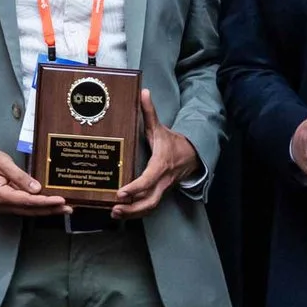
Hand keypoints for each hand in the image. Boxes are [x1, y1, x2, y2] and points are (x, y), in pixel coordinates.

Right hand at [0, 148, 68, 216]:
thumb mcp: (3, 163)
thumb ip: (20, 177)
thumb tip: (37, 189)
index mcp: (0, 196)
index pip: (27, 201)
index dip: (45, 202)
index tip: (61, 200)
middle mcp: (1, 206)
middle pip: (30, 210)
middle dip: (51, 210)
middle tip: (70, 208)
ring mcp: (2, 207)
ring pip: (28, 211)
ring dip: (46, 209)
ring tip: (64, 207)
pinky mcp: (5, 204)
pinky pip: (24, 207)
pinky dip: (38, 206)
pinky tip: (49, 204)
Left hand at [111, 88, 200, 218]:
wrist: (192, 155)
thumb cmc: (171, 142)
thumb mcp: (159, 127)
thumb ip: (149, 112)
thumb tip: (143, 92)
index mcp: (161, 164)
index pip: (148, 179)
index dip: (135, 188)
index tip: (121, 192)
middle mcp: (162, 180)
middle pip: (150, 201)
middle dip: (132, 208)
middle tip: (115, 209)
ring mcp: (162, 189)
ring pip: (150, 207)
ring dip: (133, 213)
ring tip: (115, 214)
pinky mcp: (160, 194)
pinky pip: (149, 207)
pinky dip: (136, 212)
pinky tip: (122, 213)